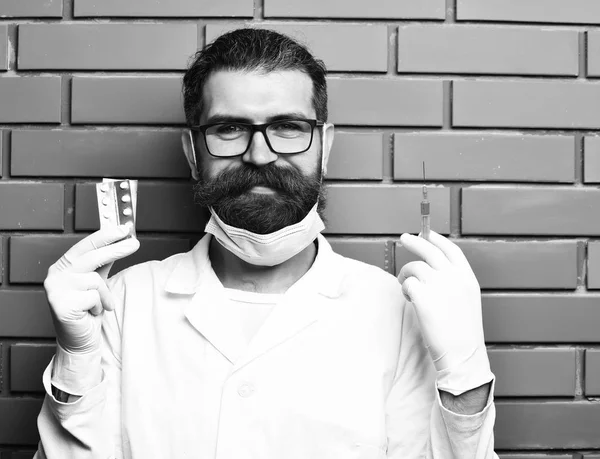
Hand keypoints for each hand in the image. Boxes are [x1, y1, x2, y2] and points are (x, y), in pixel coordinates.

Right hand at [44, 226, 139, 354]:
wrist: (80, 341)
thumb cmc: (88, 311)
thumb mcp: (98, 282)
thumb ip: (104, 262)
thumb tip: (120, 240)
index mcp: (63, 266)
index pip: (85, 245)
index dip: (105, 236)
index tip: (124, 229)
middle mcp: (55, 275)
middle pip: (90, 257)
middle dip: (116, 249)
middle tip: (134, 244)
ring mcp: (55, 290)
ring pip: (94, 280)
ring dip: (104, 294)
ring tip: (100, 305)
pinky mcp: (60, 305)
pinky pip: (93, 297)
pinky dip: (99, 305)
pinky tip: (90, 313)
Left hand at [397, 231, 484, 374]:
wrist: (462, 354)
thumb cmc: (462, 332)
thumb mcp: (466, 300)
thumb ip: (453, 281)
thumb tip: (431, 266)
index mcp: (467, 278)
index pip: (451, 250)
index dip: (437, 239)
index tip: (426, 233)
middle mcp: (454, 278)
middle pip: (430, 250)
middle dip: (415, 242)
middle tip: (404, 239)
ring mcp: (439, 286)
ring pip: (414, 267)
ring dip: (406, 274)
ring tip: (407, 288)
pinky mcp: (423, 296)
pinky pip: (407, 283)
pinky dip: (405, 289)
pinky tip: (409, 300)